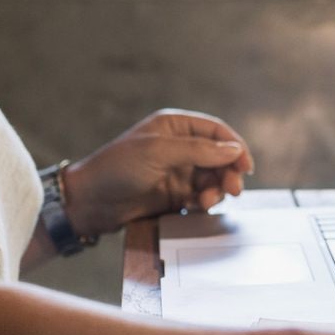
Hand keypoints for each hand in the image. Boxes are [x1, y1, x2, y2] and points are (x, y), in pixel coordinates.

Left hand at [63, 110, 254, 236]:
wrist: (89, 203)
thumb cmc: (117, 168)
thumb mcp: (158, 152)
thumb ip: (198, 150)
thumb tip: (234, 150)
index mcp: (174, 126)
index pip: (216, 131)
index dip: (234, 147)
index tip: (246, 167)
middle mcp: (178, 147)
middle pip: (219, 157)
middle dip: (228, 173)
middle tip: (233, 190)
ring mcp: (176, 172)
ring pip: (212, 179)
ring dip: (216, 190)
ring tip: (208, 201)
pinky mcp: (173, 195)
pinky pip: (200, 197)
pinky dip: (204, 202)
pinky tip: (198, 208)